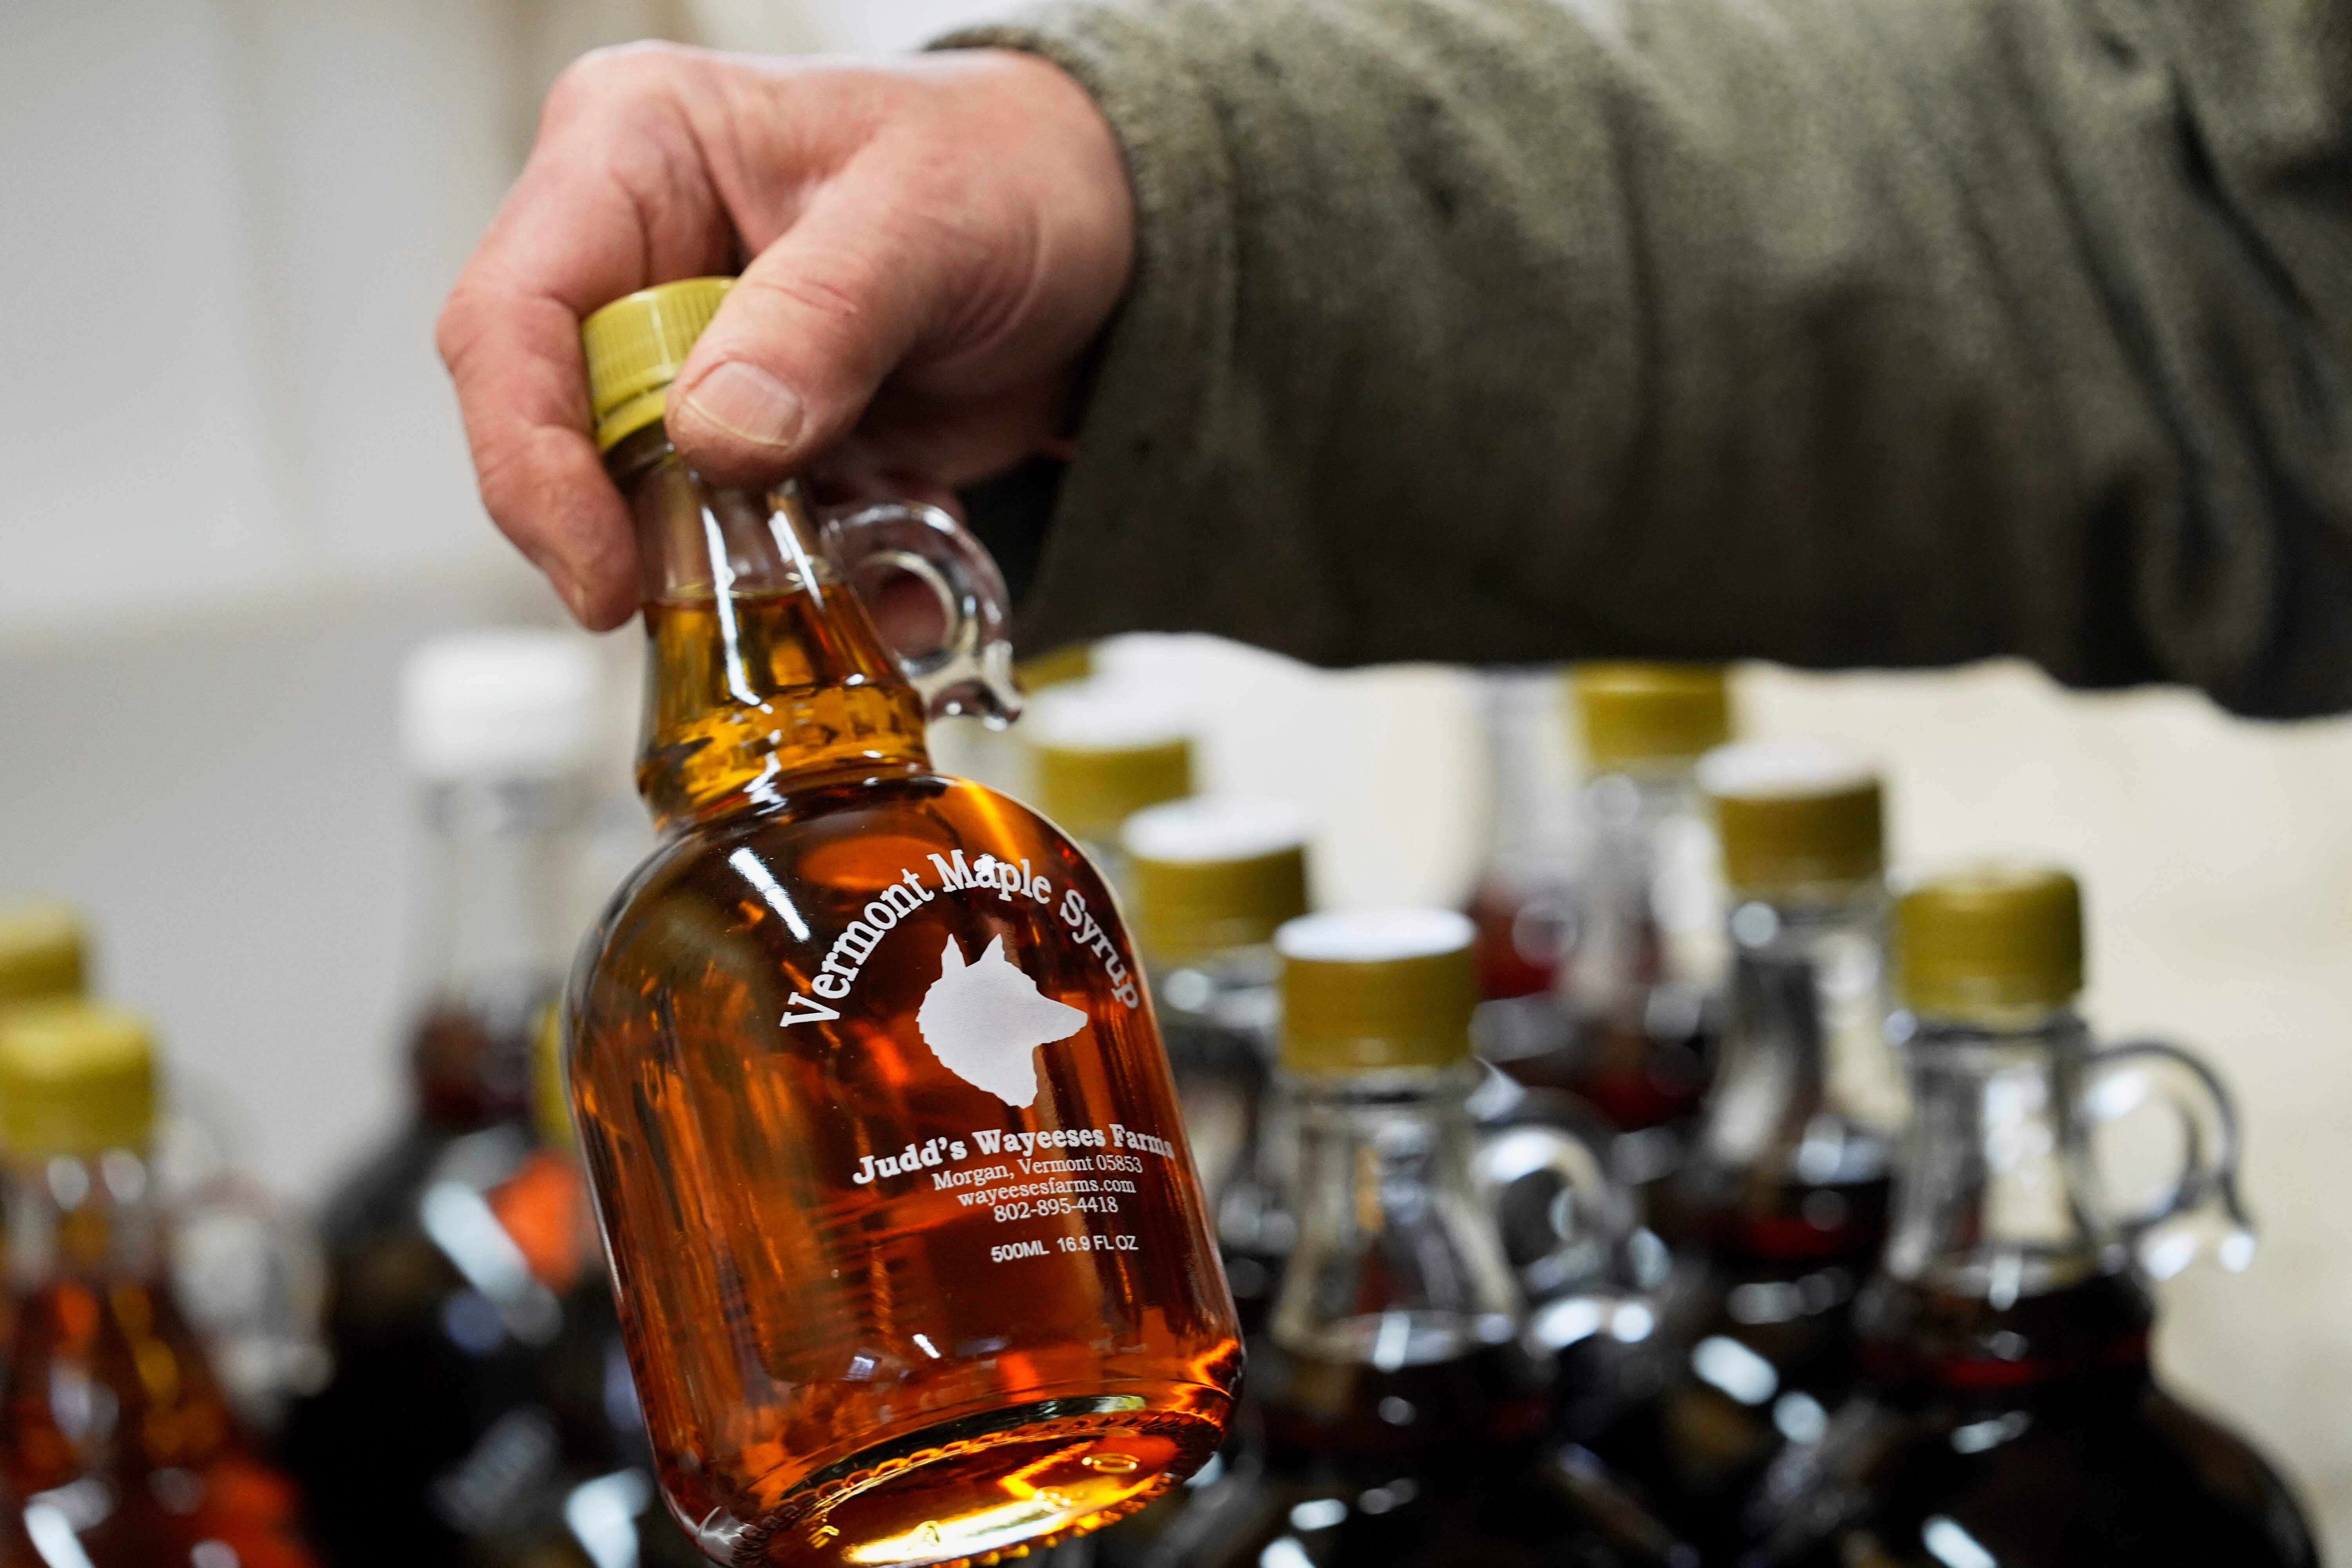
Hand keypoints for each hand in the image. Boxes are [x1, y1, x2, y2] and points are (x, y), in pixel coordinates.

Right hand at [437, 43, 1134, 628]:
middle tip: (727, 608)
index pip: (510, 319)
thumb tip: (713, 433)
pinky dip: (813, 584)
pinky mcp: (754, 443)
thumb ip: (824, 315)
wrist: (1101, 227)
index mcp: (632, 149)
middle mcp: (635, 255)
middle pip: (556, 432)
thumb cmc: (1009, 168)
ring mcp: (690, 359)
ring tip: (837, 592)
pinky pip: (745, 544)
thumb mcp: (932, 216)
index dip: (532, 463)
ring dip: (736, 577)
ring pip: (645, 508)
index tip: (602, 575)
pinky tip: (889, 585)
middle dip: (638, 537)